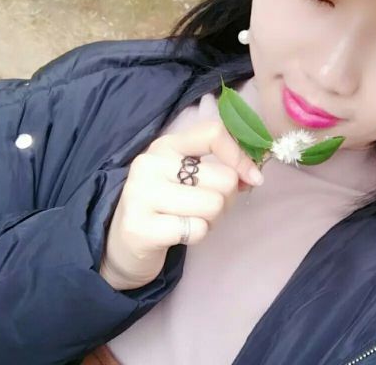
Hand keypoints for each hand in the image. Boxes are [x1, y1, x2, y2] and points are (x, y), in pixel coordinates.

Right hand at [99, 120, 263, 289]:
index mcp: (167, 145)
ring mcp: (142, 194)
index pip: (213, 133)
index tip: (252, 177)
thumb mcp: (187, 176)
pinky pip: (196, 229)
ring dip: (211, 219)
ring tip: (191, 219)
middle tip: (206, 208)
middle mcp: (151, 163)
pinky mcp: (139, 227)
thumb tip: (254, 176)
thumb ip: (220, 167)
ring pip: (214, 205)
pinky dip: (196, 235)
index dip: (240, 156)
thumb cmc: (166, 204)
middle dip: (226, 199)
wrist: (121, 243)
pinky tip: (178, 233)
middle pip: (224, 178)